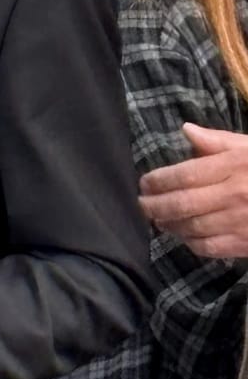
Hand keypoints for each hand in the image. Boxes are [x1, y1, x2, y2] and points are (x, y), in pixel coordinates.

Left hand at [140, 125, 247, 258]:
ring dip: (169, 225)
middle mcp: (235, 194)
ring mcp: (241, 221)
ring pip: (193, 227)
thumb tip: (186, 130)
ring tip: (158, 219)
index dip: (159, 181)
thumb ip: (218, 141)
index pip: (186, 175)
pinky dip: (191, 243)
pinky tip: (184, 235)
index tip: (144, 183)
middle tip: (141, 205)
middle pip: (183, 203)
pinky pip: (210, 248)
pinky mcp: (246, 243)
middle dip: (155, 206)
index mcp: (235, 166)